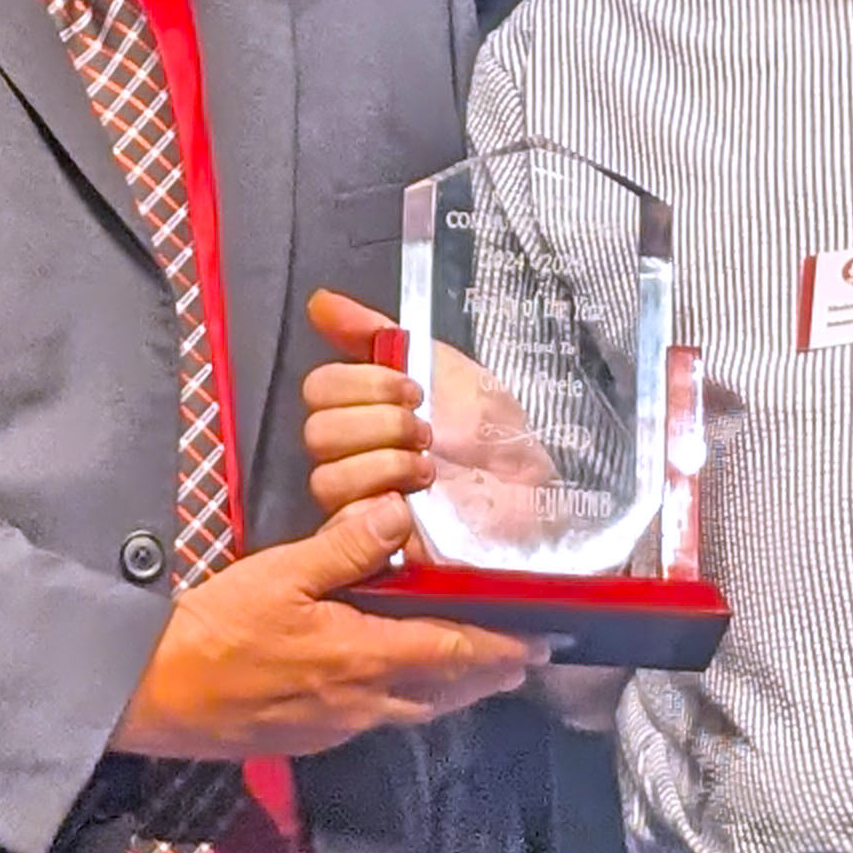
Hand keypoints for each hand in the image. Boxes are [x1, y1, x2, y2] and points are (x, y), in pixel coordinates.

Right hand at [110, 498, 532, 757]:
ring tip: (479, 672)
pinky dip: (410, 701)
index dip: (504, 648)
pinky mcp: (312, 740)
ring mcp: (338, 728)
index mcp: (364, 656)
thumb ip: (345, 547)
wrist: (152, 697)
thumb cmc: (214, 630)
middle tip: (526, 658)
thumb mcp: (279, 574)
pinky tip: (403, 684)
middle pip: (446, 692)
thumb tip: (402, 511)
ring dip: (452, 692)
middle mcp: (364, 703)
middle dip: (489, 675)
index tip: (544, 642)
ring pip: (416, 711)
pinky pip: (380, 720)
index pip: (455, 653)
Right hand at [303, 291, 556, 543]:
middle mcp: (351, 456)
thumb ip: (379, 334)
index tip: (417, 393)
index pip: (320, 387)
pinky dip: (377, 508)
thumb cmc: (493, 432)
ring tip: (430, 472)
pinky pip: (342, 528)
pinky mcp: (372, 550)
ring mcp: (359, 505)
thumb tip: (320, 302)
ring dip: (385, 466)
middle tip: (430, 435)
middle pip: (318, 432)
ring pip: (327, 479)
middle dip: (382, 424)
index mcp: (362, 412)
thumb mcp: (443, 367)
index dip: (366, 384)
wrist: (535, 493)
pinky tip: (411, 506)